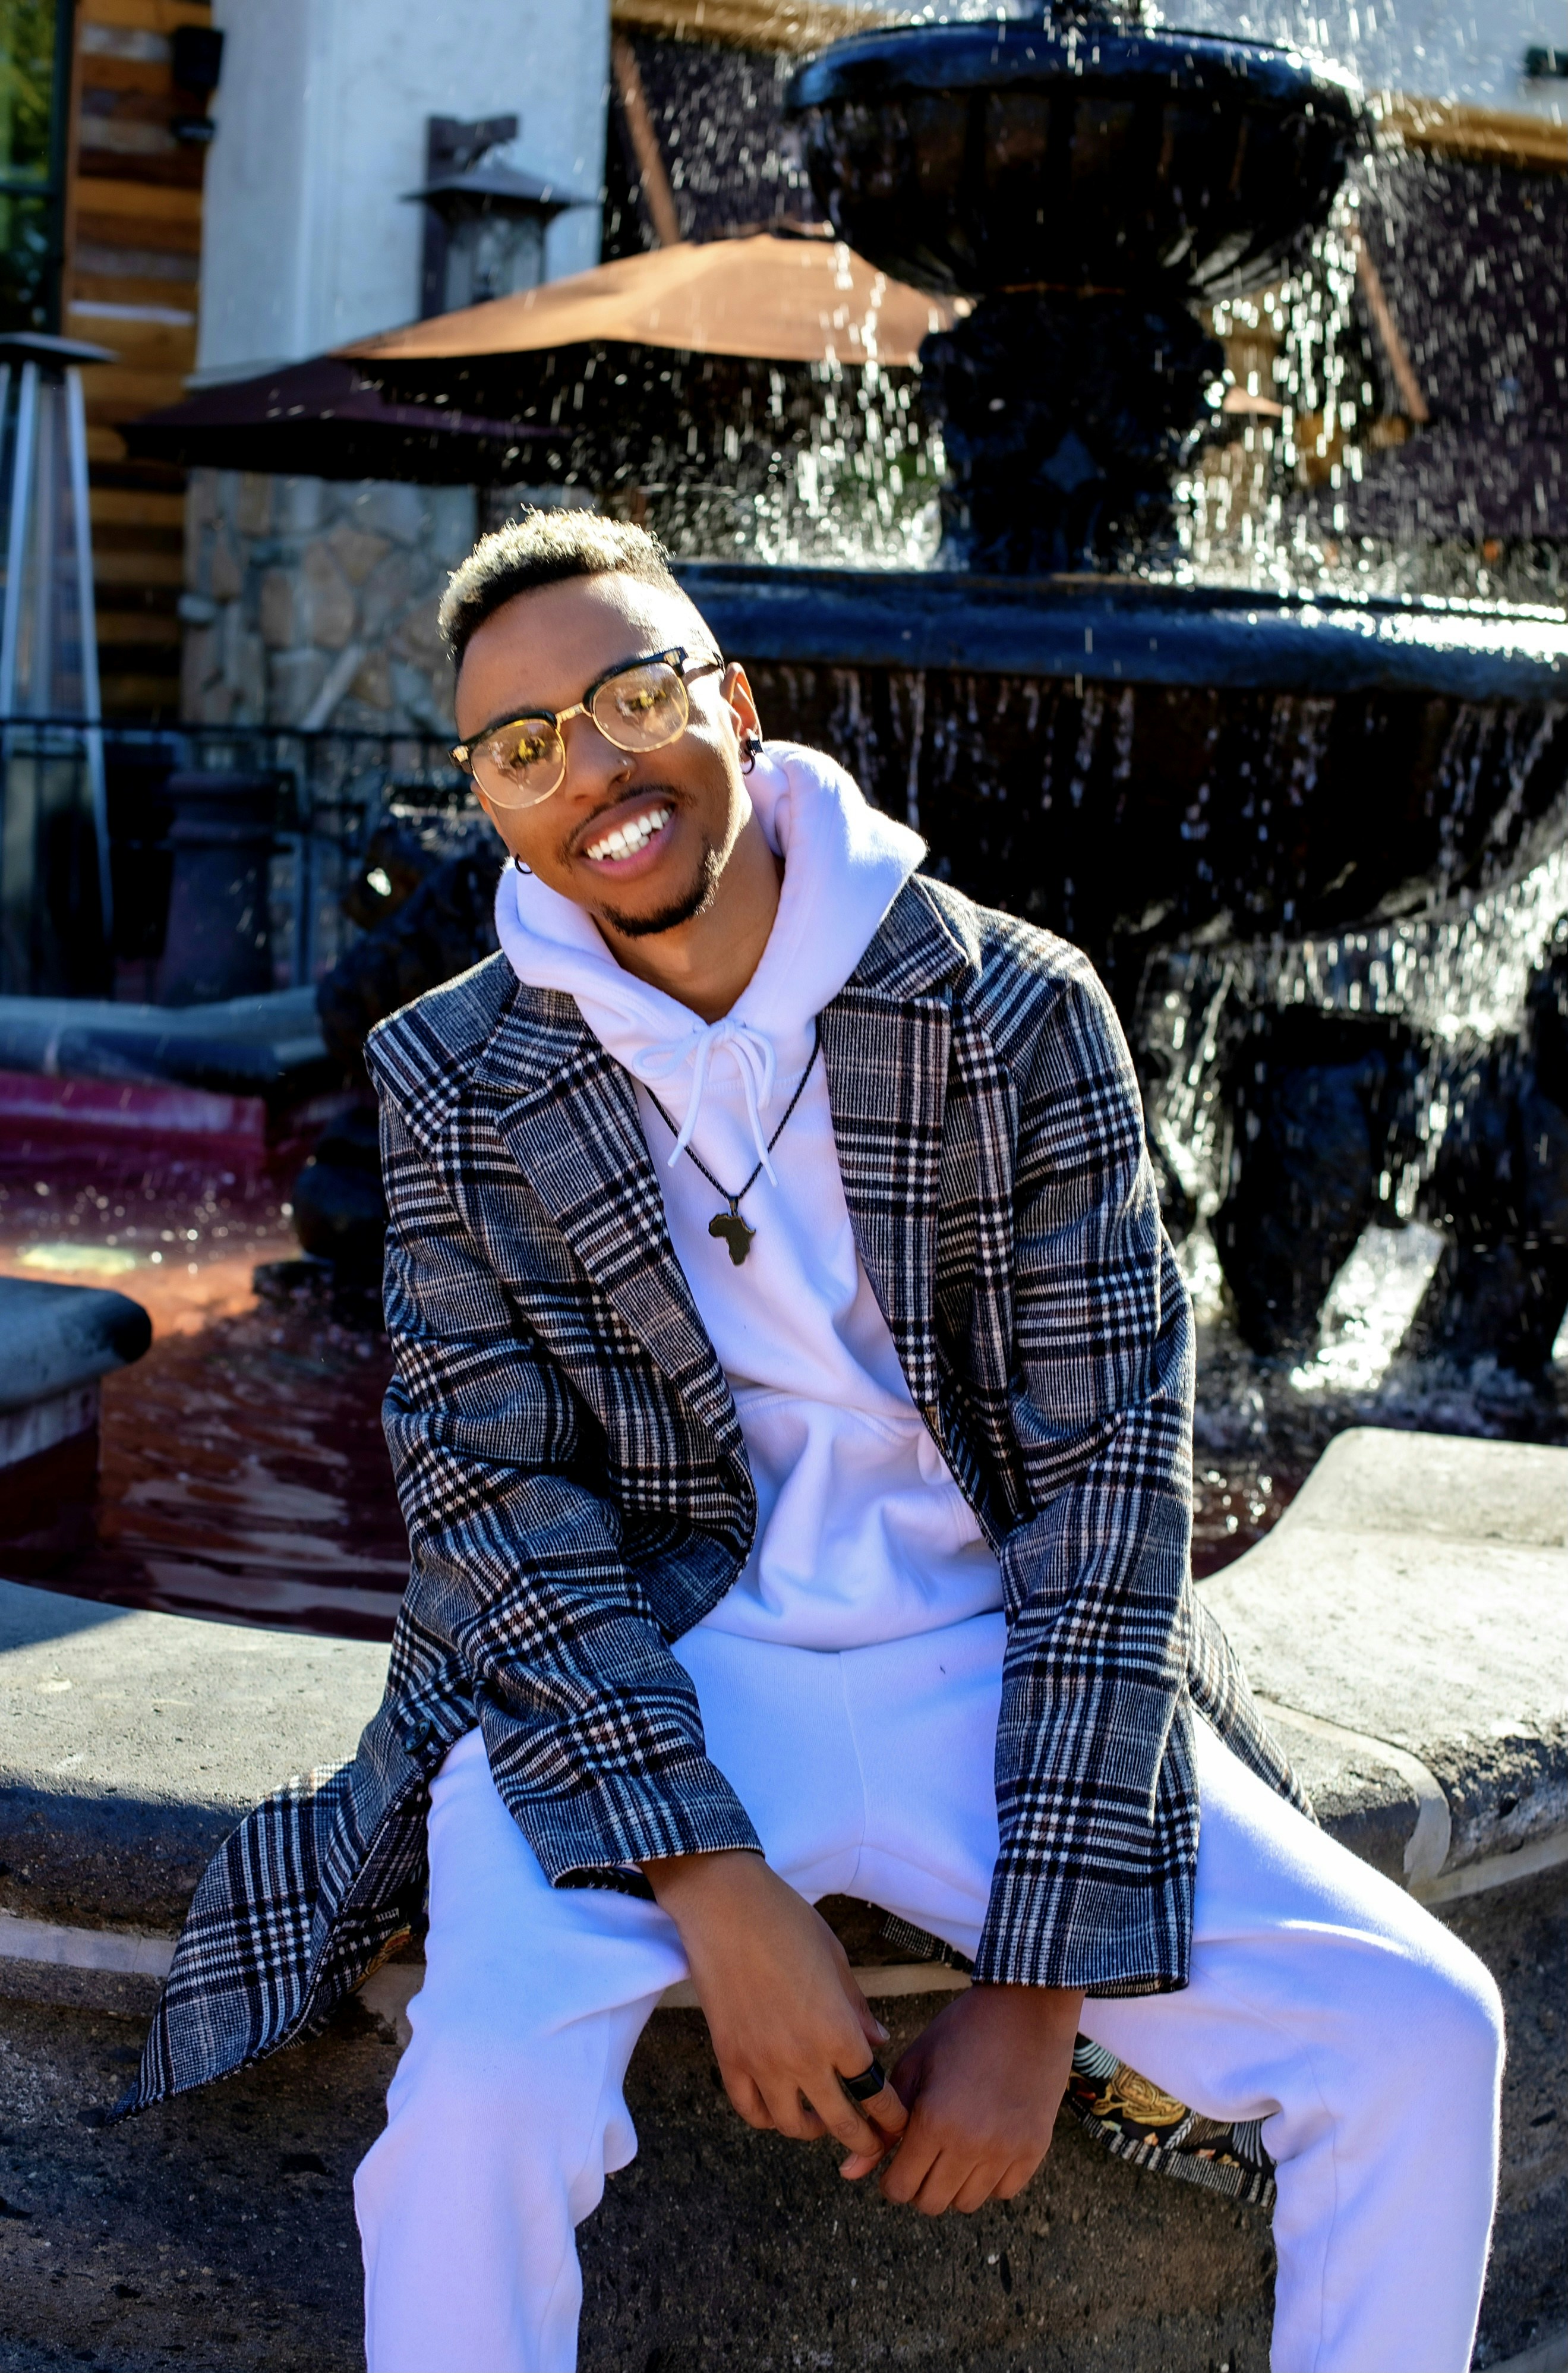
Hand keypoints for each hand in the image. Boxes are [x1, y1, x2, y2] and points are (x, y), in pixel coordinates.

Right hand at [642, 1850, 908, 2167]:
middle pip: (840, 2122)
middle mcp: (803, 2058)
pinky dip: (767, 2117)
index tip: (897, 2122)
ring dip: (813, 2130)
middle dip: (863, 2141)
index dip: (891, 2116)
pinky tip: (778, 2108)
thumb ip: (858, 2009)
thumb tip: (878, 2042)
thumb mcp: (836, 1959)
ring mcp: (762, 2064)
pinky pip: (750, 2110)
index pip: (874, 2093)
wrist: (725, 1907)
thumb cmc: (787, 1922)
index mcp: (838, 2032)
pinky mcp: (729, 2059)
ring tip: (821, 2121)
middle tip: (870, 2145)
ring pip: (792, 2126)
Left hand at [841, 1981, 1082, 2214]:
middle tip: (923, 2157)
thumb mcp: (914, 2067)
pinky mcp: (1034, 2149)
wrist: (1025, 2008)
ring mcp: (1006, 2150)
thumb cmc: (960, 2032)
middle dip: (919, 2186)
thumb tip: (849, 2173)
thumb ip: (883, 2123)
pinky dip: (990, 2179)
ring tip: (954, 2149)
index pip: (900, 2188)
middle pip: (932, 2203)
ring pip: (967, 2203)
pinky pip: (1004, 2192)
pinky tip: (985, 2147)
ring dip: (954, 2184)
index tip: (895, 2164)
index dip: (891, 2180)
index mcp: (934, 2120)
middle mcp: (971, 2144)